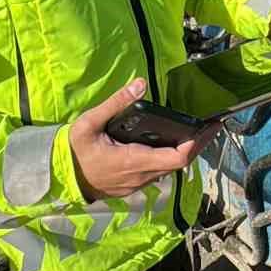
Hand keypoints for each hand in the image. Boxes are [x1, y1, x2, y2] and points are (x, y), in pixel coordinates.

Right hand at [67, 79, 210, 201]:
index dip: (196, 143)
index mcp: (134, 160)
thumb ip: (116, 103)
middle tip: (211, 126)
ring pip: (170, 170)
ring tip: (196, 131)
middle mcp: (140, 176)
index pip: (177, 158)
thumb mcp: (90, 122)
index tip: (208, 127)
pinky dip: (171, 158)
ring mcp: (137, 184)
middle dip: (198, 145)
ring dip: (185, 152)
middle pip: (180, 164)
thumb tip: (140, 84)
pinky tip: (173, 143)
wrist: (59, 177)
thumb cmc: (74, 150)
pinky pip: (159, 173)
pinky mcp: (133, 185)